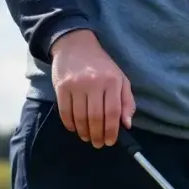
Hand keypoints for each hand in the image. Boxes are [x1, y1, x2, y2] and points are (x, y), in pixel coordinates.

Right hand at [50, 30, 135, 147]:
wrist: (76, 45)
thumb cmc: (102, 65)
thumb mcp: (120, 79)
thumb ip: (127, 102)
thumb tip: (127, 124)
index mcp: (112, 81)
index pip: (113, 112)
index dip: (112, 131)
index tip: (110, 141)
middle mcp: (94, 83)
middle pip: (95, 117)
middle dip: (97, 135)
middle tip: (98, 144)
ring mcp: (76, 85)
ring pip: (80, 117)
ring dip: (84, 132)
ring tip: (87, 137)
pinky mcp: (61, 86)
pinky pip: (65, 111)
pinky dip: (70, 124)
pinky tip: (74, 128)